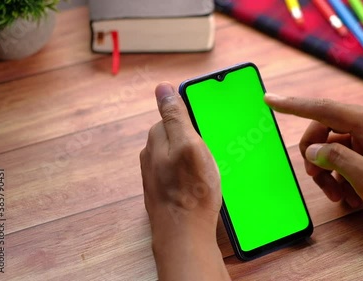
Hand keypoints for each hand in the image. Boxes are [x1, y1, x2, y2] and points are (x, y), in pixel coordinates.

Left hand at [140, 83, 229, 279]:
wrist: (183, 234)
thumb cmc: (191, 190)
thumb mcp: (188, 145)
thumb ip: (175, 116)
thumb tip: (162, 87)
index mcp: (156, 139)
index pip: (173, 116)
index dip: (193, 123)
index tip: (207, 134)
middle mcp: (151, 156)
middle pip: (176, 136)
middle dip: (193, 140)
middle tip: (211, 154)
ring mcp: (155, 175)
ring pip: (178, 156)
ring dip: (193, 159)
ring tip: (208, 171)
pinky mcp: (162, 191)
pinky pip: (178, 174)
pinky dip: (190, 175)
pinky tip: (200, 185)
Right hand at [264, 94, 362, 226]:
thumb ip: (339, 160)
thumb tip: (313, 150)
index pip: (325, 109)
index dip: (294, 105)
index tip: (269, 100)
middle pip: (325, 127)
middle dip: (315, 154)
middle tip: (316, 179)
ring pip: (331, 143)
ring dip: (327, 169)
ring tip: (337, 194)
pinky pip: (343, 152)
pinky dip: (339, 172)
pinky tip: (349, 193)